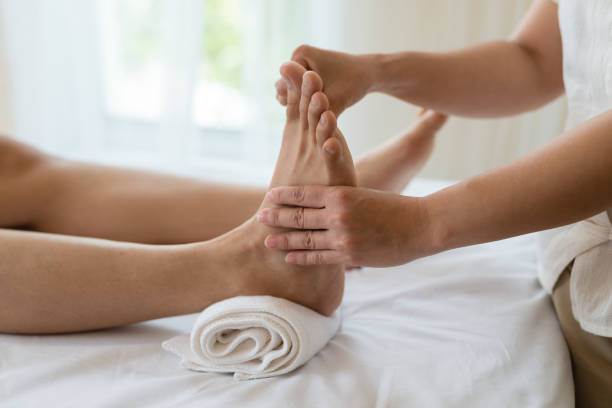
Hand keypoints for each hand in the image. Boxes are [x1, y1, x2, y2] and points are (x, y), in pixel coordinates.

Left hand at [257, 185, 436, 266]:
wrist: (420, 226)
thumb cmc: (394, 208)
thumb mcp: (364, 195)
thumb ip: (341, 200)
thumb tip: (322, 203)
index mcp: (342, 193)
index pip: (305, 194)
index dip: (285, 195)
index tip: (270, 196)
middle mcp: (338, 213)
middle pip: (299, 216)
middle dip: (276, 217)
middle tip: (260, 217)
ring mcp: (342, 236)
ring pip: (305, 238)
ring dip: (283, 239)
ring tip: (266, 240)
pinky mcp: (349, 254)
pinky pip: (319, 257)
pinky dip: (302, 257)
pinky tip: (290, 257)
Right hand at [275, 45, 375, 115]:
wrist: (370, 74)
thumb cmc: (354, 84)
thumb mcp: (334, 100)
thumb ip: (315, 112)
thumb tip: (298, 129)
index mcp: (300, 55)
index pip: (285, 84)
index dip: (292, 101)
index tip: (298, 115)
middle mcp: (298, 55)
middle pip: (287, 86)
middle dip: (295, 101)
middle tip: (299, 118)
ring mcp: (303, 62)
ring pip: (294, 88)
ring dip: (300, 102)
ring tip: (305, 117)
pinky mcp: (309, 70)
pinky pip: (301, 88)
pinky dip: (306, 100)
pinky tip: (309, 113)